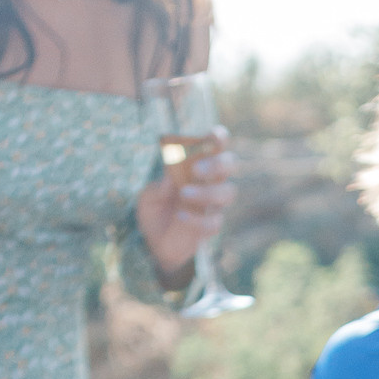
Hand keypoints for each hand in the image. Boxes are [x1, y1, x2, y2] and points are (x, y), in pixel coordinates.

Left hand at [136, 135, 234, 282]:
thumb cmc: (154, 210)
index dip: (219, 138)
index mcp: (197, 164)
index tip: (214, 135)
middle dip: (217, 164)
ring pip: (227, 193)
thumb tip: (169, 177)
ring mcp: (214, 205)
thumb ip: (158, 187)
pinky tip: (181, 216)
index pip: (216, 145)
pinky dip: (198, 219)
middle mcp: (211, 181)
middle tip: (196, 169)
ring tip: (185, 194)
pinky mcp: (211, 227)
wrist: (155, 243)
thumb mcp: (149, 196)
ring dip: (208, 192)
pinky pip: (213, 222)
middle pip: (229, 165)